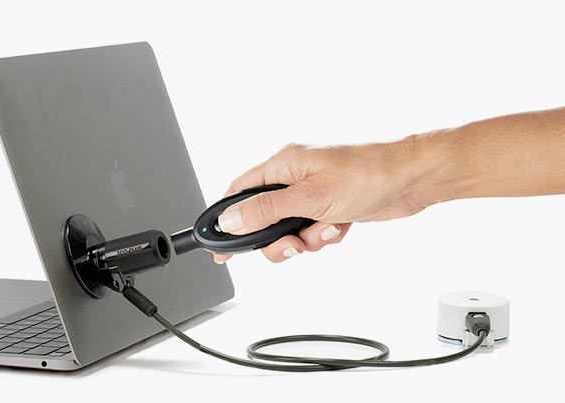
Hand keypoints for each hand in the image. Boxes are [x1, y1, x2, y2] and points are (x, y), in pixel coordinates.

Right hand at [213, 139, 434, 262]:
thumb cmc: (368, 173)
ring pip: (290, 229)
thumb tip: (230, 220)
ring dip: (306, 239)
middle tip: (292, 246)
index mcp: (283, 163)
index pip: (240, 191)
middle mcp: (295, 176)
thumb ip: (266, 211)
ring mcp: (313, 193)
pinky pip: (313, 231)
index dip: (227, 219)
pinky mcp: (330, 207)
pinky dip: (324, 236)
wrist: (413, 179)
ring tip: (326, 230)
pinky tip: (342, 225)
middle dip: (277, 239)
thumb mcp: (309, 197)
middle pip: (264, 218)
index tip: (219, 245)